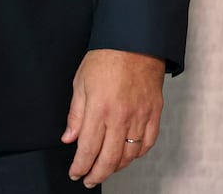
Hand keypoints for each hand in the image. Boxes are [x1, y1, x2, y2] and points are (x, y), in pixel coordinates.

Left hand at [61, 48, 166, 187]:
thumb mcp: (80, 83)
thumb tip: (69, 138)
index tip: (75, 173)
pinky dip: (137, 155)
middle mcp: (121, 117)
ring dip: (116, 167)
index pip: (88, 149)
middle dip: (97, 174)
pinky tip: (127, 156)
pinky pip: (147, 143)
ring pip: (130, 155)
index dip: (80, 166)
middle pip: (109, 158)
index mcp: (100, 109)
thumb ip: (75, 115)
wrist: (135, 42)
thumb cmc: (106, 58)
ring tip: (105, 169)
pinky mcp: (154, 114)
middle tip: (89, 180)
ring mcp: (140, 117)